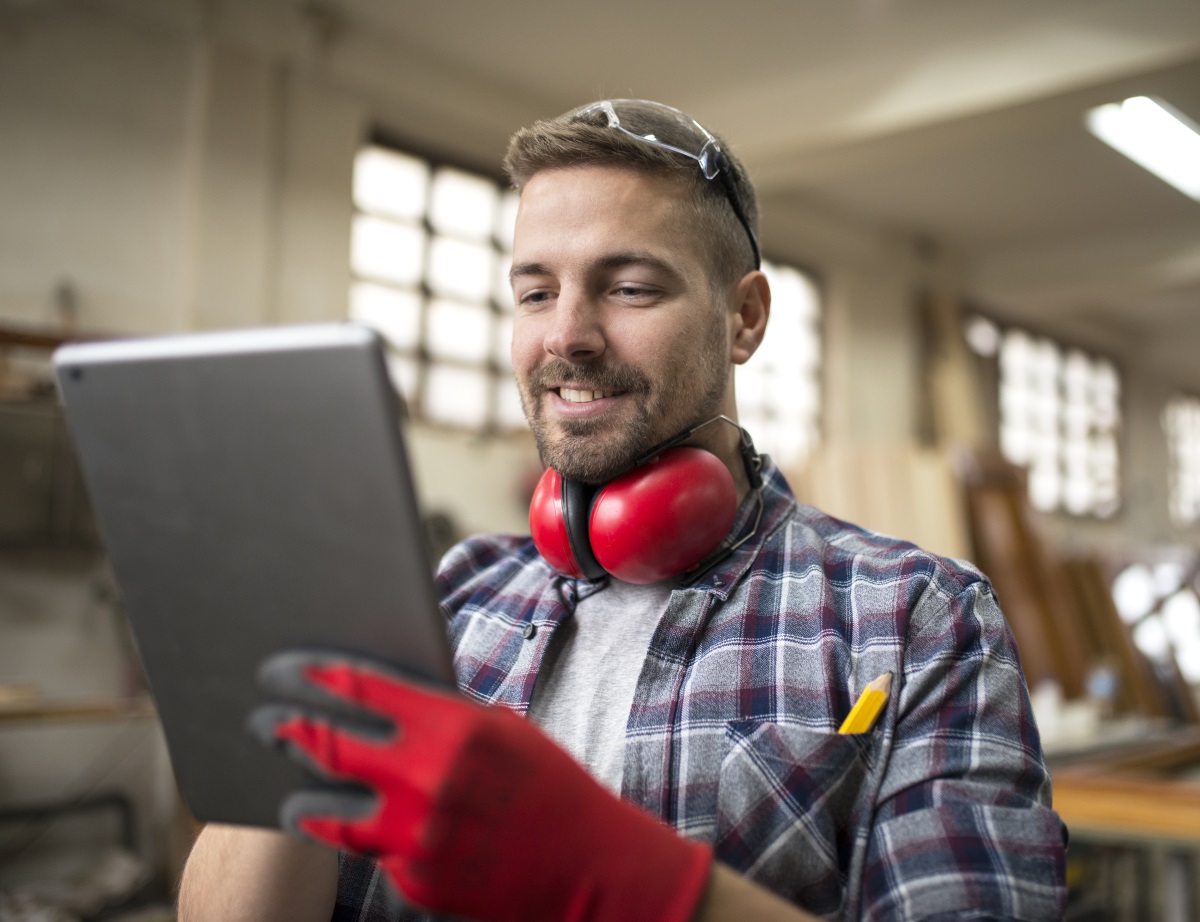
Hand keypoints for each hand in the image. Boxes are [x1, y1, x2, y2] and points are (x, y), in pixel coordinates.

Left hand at [248, 650, 711, 921]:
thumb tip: (378, 700)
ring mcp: (416, 837)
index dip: (311, 677)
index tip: (285, 670)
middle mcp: (425, 781)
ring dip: (302, 799)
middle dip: (286, 731)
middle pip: (326, 749)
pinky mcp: (415, 882)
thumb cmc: (550, 787)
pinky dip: (370, 839)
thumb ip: (439, 716)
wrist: (591, 867)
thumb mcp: (501, 731)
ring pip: (327, 814)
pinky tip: (375, 830)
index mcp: (450, 728)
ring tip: (290, 793)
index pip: (358, 691)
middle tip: (266, 723)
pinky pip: (373, 853)